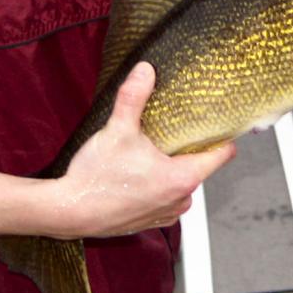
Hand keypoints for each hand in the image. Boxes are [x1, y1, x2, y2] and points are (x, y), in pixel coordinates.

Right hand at [48, 62, 235, 238]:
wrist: (70, 211)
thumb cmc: (96, 178)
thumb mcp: (117, 130)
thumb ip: (134, 98)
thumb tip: (145, 71)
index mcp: (182, 178)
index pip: (222, 155)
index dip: (222, 136)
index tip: (218, 123)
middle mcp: (180, 200)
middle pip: (198, 167)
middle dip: (185, 150)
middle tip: (168, 131)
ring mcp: (166, 214)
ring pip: (179, 183)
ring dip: (169, 169)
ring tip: (146, 153)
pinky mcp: (150, 221)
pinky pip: (164, 198)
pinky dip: (155, 186)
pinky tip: (134, 174)